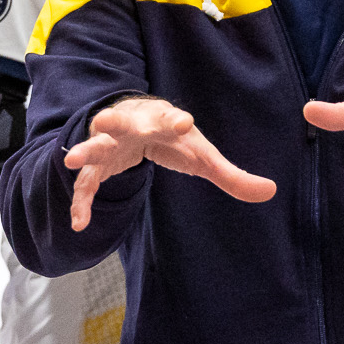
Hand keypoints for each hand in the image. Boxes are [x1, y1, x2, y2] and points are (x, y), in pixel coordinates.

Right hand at [61, 97, 274, 230]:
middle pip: (122, 122)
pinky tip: (79, 224)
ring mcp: (111, 144)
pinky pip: (87, 184)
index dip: (176, 121)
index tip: (184, 123)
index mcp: (162, 120)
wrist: (134, 122)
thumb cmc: (172, 138)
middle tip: (105, 121)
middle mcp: (132, 126)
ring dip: (85, 151)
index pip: (169, 119)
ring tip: (72, 160)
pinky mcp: (98, 166)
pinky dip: (81, 202)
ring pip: (95, 145)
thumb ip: (231, 175)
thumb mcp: (201, 155)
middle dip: (114, 122)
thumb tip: (271, 191)